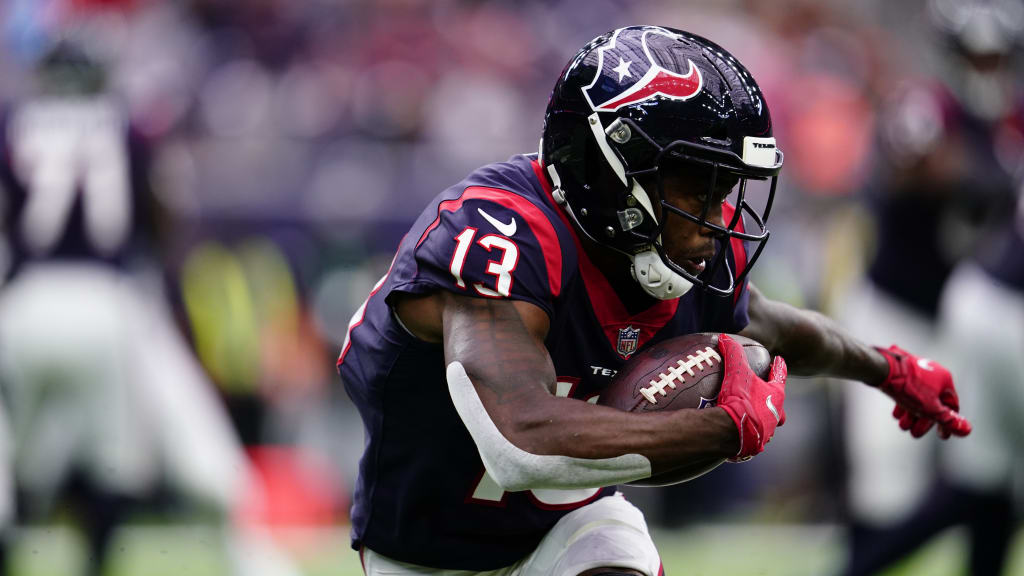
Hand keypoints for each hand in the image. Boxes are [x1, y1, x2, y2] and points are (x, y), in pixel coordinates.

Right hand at [716, 334, 787, 460]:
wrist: (731, 431)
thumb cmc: (740, 399)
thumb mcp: (736, 372)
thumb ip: (732, 352)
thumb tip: (724, 337)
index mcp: (775, 396)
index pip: (779, 377)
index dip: (779, 368)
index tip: (780, 361)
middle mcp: (774, 416)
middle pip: (779, 407)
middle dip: (775, 402)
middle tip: (767, 397)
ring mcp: (765, 433)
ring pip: (768, 425)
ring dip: (762, 420)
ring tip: (751, 416)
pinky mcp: (752, 445)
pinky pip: (753, 438)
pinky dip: (748, 433)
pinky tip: (738, 432)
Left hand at [875, 345, 971, 438]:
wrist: (881, 369)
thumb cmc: (908, 388)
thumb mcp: (930, 409)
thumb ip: (948, 420)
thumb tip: (966, 430)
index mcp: (945, 379)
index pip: (952, 405)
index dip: (947, 423)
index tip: (942, 436)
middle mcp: (933, 372)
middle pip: (932, 403)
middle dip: (923, 422)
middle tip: (914, 433)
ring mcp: (917, 370)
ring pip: (918, 398)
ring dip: (911, 415)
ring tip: (902, 425)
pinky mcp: (902, 370)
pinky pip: (907, 390)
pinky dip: (904, 404)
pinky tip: (897, 414)